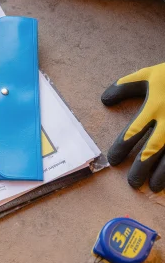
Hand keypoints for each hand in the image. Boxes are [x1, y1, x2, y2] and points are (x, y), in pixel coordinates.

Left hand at [101, 63, 164, 191]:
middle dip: (140, 168)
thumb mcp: (149, 76)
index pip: (132, 132)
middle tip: (132, 183)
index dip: (121, 148)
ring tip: (152, 187)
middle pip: (151, 150)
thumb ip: (125, 87)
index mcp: (154, 107)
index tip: (113, 161)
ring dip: (161, 174)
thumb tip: (104, 100)